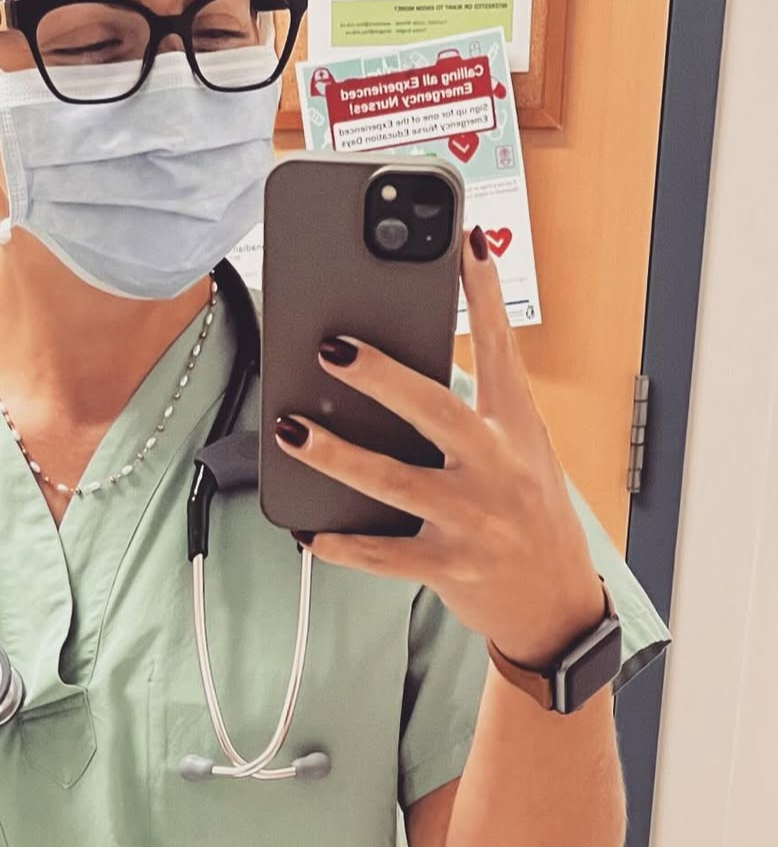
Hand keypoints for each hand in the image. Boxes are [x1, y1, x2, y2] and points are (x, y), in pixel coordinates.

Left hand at [274, 229, 605, 665]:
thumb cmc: (527, 511)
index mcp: (519, 430)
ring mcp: (473, 521)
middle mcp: (499, 470)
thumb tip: (398, 366)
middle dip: (383, 378)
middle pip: (437, 411)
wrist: (556, 604)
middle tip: (332, 347)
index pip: (503, 350)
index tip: (466, 242)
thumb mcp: (521, 451)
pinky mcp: (448, 567)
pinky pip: (382, 555)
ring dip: (338, 456)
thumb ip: (474, 410)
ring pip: (394, 483)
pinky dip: (341, 545)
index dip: (485, 295)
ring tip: (292, 431)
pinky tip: (308, 531)